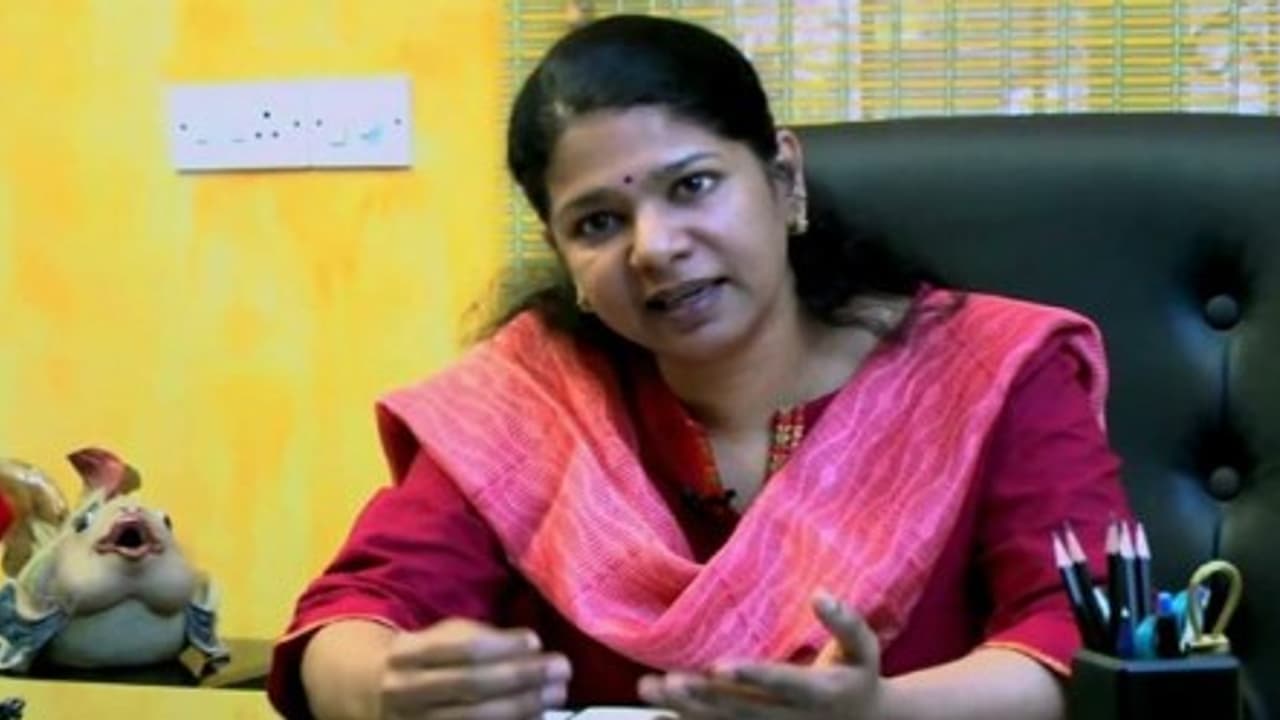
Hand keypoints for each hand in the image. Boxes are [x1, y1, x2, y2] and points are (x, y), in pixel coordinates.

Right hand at [378, 617, 571, 719]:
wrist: (372, 693)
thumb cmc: (424, 659)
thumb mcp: (440, 636)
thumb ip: (480, 637)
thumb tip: (531, 647)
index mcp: (407, 654)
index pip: (461, 648)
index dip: (502, 645)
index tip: (536, 640)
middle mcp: (404, 692)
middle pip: (472, 686)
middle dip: (523, 677)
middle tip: (561, 669)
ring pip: (475, 719)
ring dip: (524, 707)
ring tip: (557, 695)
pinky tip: (536, 717)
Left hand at [637, 591, 885, 719]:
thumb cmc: (858, 675)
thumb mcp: (864, 648)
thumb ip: (845, 622)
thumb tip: (821, 595)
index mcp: (818, 692)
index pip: (781, 683)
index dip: (751, 675)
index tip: (719, 665)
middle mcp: (790, 717)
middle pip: (742, 709)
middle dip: (703, 696)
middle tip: (669, 680)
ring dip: (685, 709)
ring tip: (649, 688)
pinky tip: (657, 712)